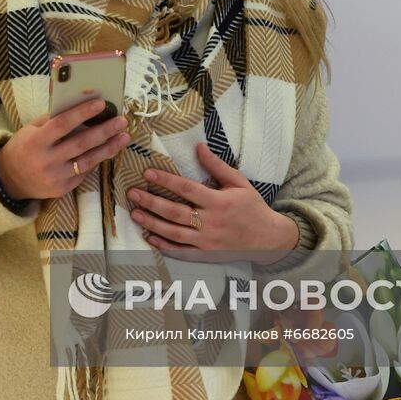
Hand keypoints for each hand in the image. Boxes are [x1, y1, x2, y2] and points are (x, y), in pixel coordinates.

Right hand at [0, 98, 130, 201]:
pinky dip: (96, 160)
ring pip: (88, 160)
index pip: (63, 124)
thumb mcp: (32, 130)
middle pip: (81, 143)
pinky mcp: (63, 189)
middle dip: (104, 131)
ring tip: (124, 137)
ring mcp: (56, 176)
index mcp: (37, 141)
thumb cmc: (23, 147)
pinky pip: (84, 172)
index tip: (101, 103)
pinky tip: (108, 150)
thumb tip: (79, 105)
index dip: (83, 113)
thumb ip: (52, 120)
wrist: (10, 179)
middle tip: (121, 121)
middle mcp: (47, 160)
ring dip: (109, 148)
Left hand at [129, 142, 297, 262]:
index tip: (148, 173)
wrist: (267, 237)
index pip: (187, 189)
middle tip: (133, 193)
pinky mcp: (205, 253)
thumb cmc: (252, 206)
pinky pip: (181, 250)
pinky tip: (150, 237)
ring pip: (174, 233)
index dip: (166, 181)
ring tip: (135, 213)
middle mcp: (211, 222)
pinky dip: (164, 245)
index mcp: (219, 202)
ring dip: (152, 223)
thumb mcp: (239, 182)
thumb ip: (217, 166)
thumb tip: (198, 146)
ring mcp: (207, 240)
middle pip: (175, 212)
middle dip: (151, 202)